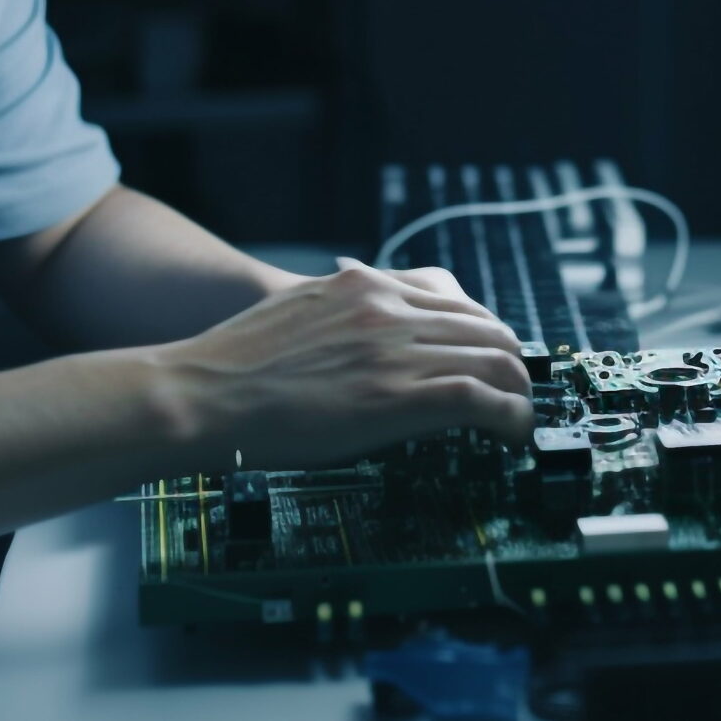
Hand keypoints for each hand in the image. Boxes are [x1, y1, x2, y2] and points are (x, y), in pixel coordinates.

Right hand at [154, 260, 532, 468]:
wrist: (200, 393)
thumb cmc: (236, 365)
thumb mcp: (298, 311)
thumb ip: (345, 314)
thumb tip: (376, 336)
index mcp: (364, 284)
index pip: (455, 296)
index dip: (484, 330)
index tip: (489, 357)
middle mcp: (387, 307)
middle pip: (485, 326)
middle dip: (510, 362)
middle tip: (514, 393)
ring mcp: (394, 350)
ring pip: (494, 358)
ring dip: (519, 392)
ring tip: (520, 420)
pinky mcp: (396, 396)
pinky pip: (480, 398)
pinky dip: (510, 417)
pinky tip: (512, 436)